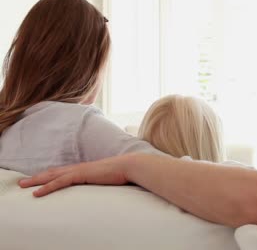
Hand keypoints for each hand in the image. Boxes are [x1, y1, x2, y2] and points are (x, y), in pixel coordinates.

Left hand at [19, 154, 133, 196]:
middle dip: (37, 177)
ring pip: (52, 176)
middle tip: (22, 182)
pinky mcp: (81, 175)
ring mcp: (79, 170)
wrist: (130, 166)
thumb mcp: (109, 177)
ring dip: (36, 181)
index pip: (63, 172)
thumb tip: (104, 184)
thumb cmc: (123, 172)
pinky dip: (47, 187)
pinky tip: (37, 192)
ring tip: (23, 186)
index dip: (49, 175)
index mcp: (85, 168)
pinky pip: (60, 182)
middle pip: (53, 172)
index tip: (39, 179)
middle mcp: (79, 167)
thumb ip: (103, 179)